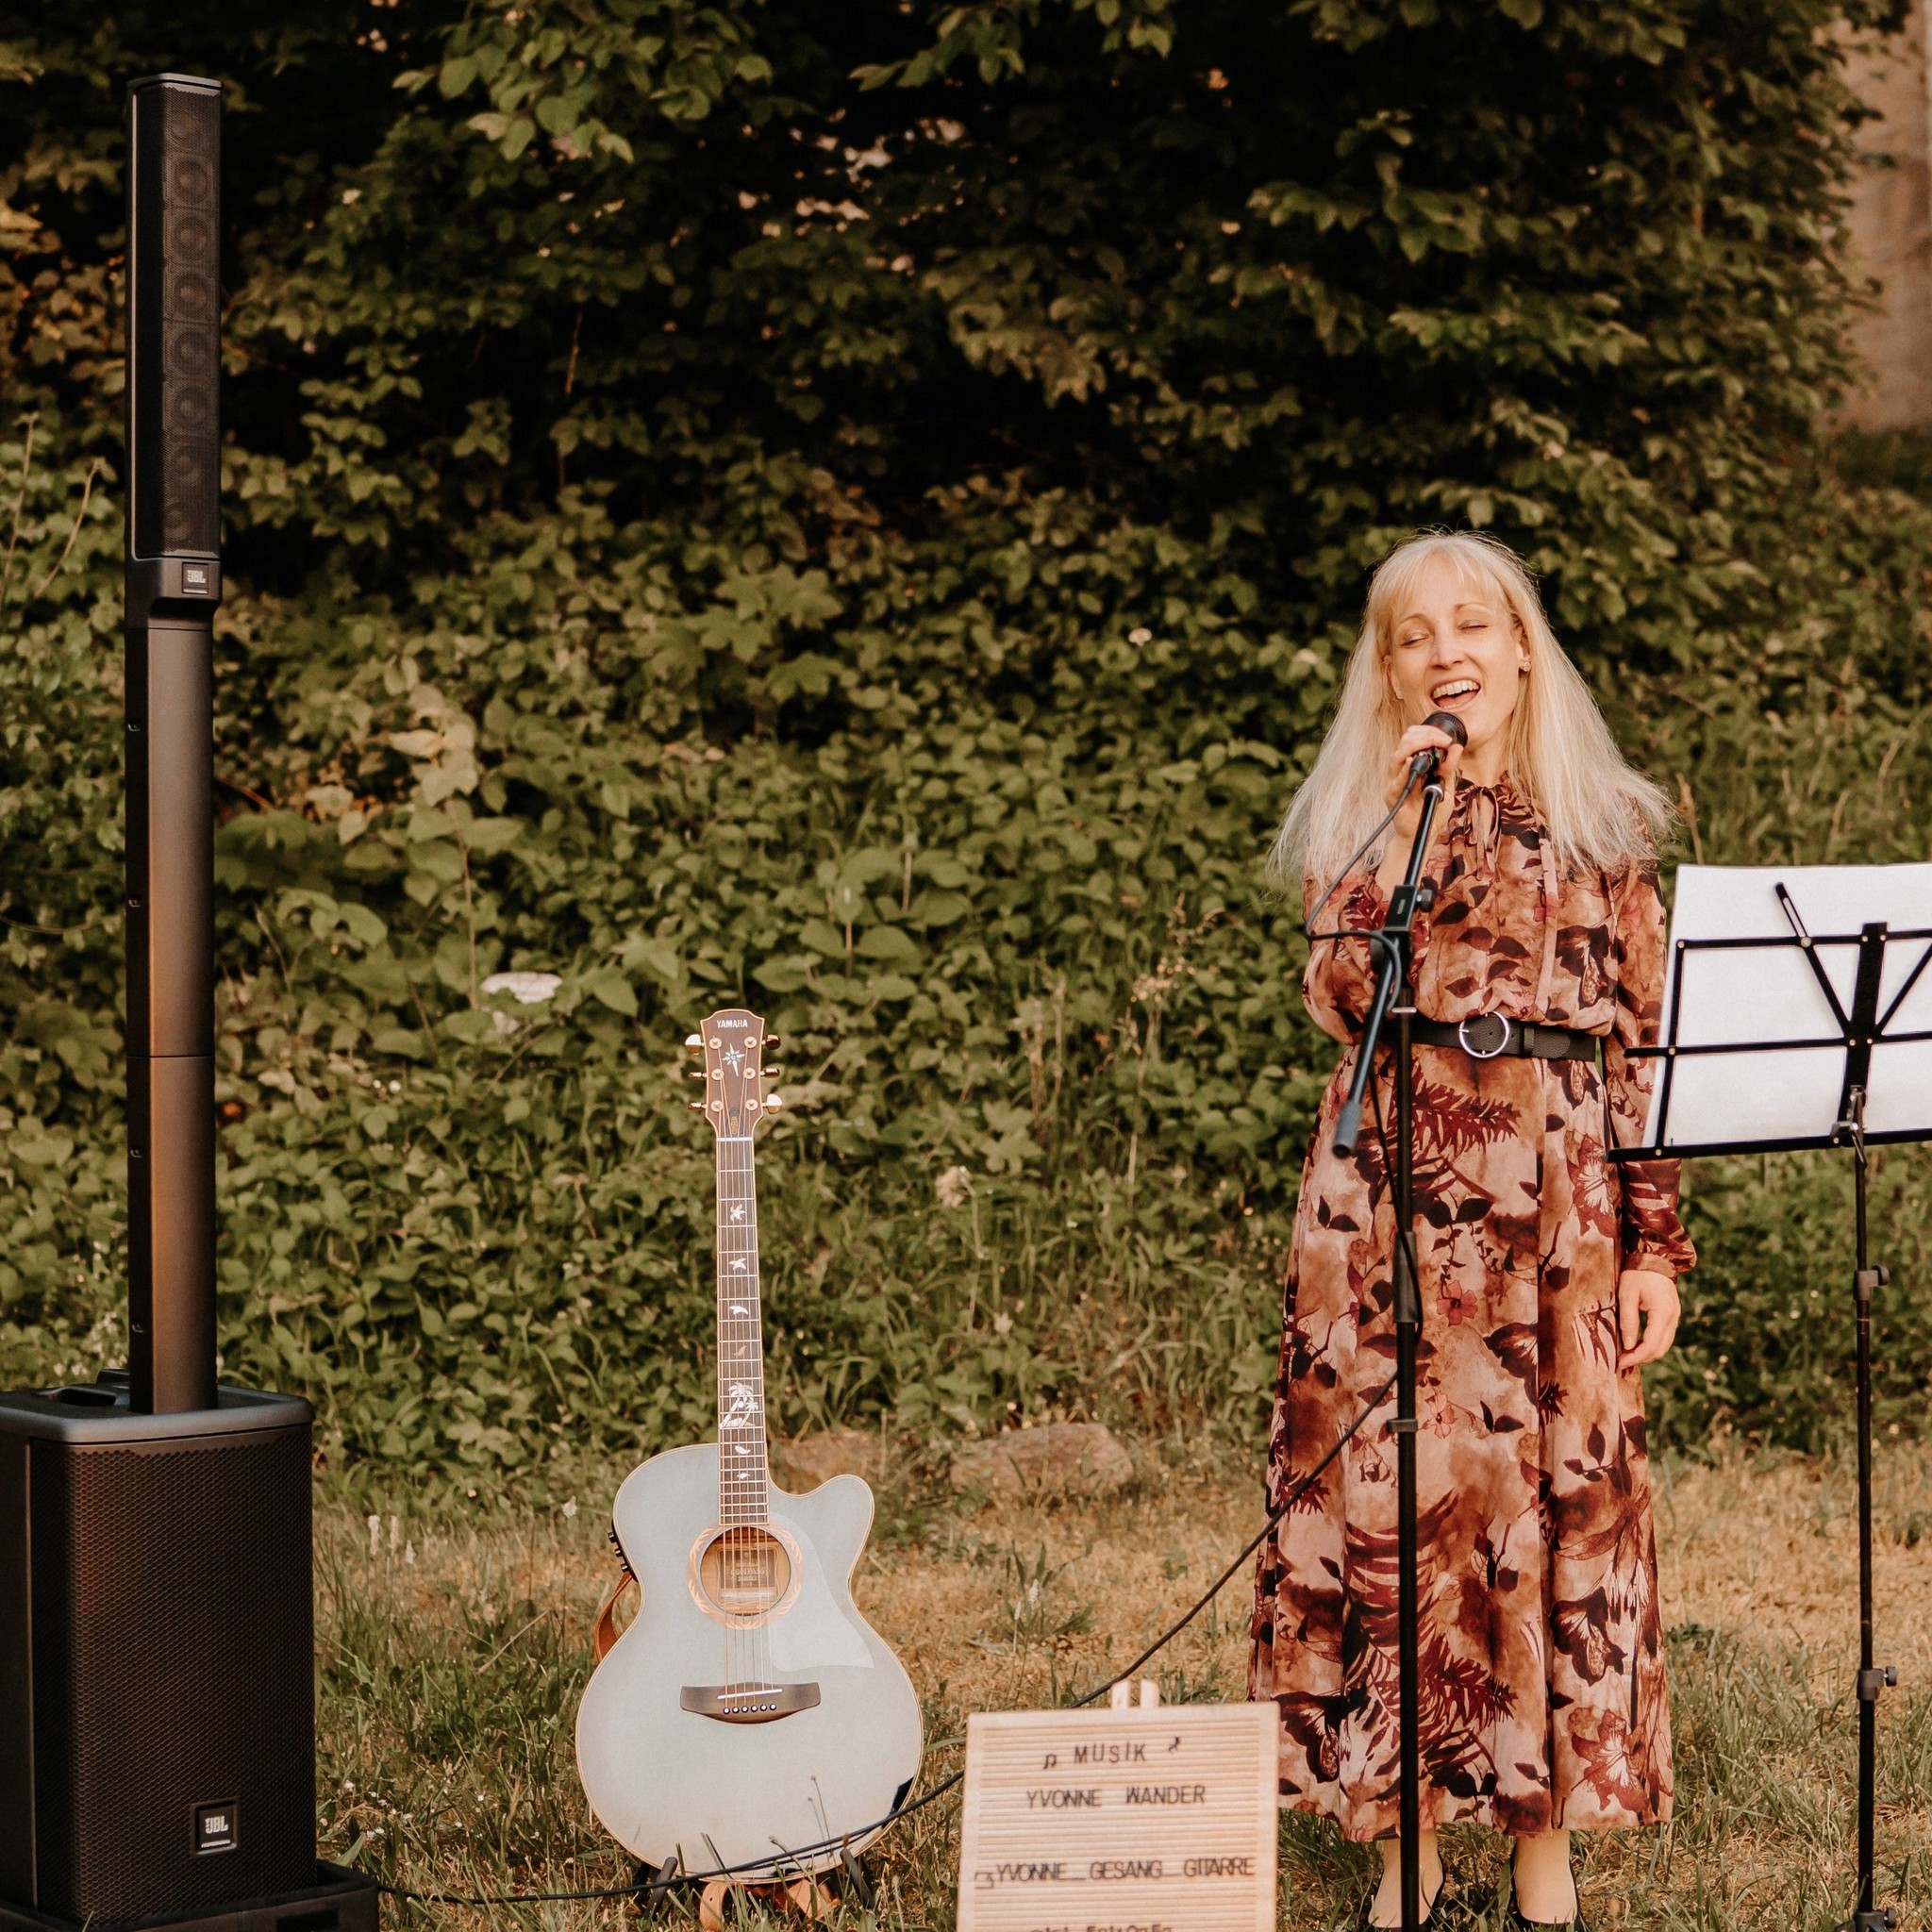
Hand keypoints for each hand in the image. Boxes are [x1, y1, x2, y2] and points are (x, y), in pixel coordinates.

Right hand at [1383, 722, 1462, 839]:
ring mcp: (1395, 782)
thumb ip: (1449, 768)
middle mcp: (1401, 770)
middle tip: (1443, 740)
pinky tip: (1412, 762)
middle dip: (1424, 736)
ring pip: (1397, 757)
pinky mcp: (1392, 796)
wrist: (1424, 832)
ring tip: (1432, 744)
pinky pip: (1396, 781)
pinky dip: (1404, 771)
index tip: (1447, 738)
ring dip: (1415, 746)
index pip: (1414, 738)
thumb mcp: (1446, 785)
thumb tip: (1456, 747)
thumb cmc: (1432, 809)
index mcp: (1413, 764)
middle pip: (1405, 742)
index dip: (1429, 733)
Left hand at [1618, 1267, 1679, 1367]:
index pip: (1651, 1345)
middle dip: (1641, 1358)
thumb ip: (1628, 1321)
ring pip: (1663, 1345)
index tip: (1619, 1363)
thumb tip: (1628, 1346)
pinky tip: (1636, 1345)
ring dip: (1646, 1353)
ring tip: (1627, 1355)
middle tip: (1621, 1362)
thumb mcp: (1627, 1295)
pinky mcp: (1672, 1315)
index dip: (1635, 1357)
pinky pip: (1664, 1337)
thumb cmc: (1637, 1273)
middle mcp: (1673, 1318)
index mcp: (1663, 1313)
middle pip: (1660, 1349)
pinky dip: (1651, 1345)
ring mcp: (1675, 1317)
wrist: (1654, 1257)